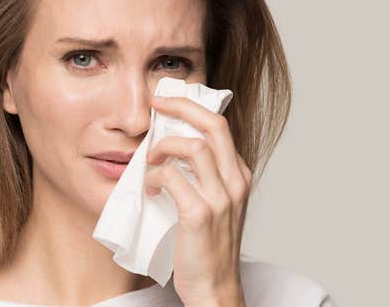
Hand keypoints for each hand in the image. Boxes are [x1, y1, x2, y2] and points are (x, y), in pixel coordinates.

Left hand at [144, 95, 250, 306]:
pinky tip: (150, 186)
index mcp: (239, 175)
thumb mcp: (214, 204)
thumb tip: (170, 148)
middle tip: (156, 104)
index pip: (220, 125)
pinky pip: (173, 178)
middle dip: (181, 106)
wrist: (215, 288)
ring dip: (163, 147)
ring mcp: (221, 199)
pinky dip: (156, 176)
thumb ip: (202, 176)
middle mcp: (235, 182)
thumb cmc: (208, 247)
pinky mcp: (200, 215)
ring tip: (149, 161)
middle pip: (213, 125)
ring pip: (193, 147)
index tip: (166, 101)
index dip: (191, 107)